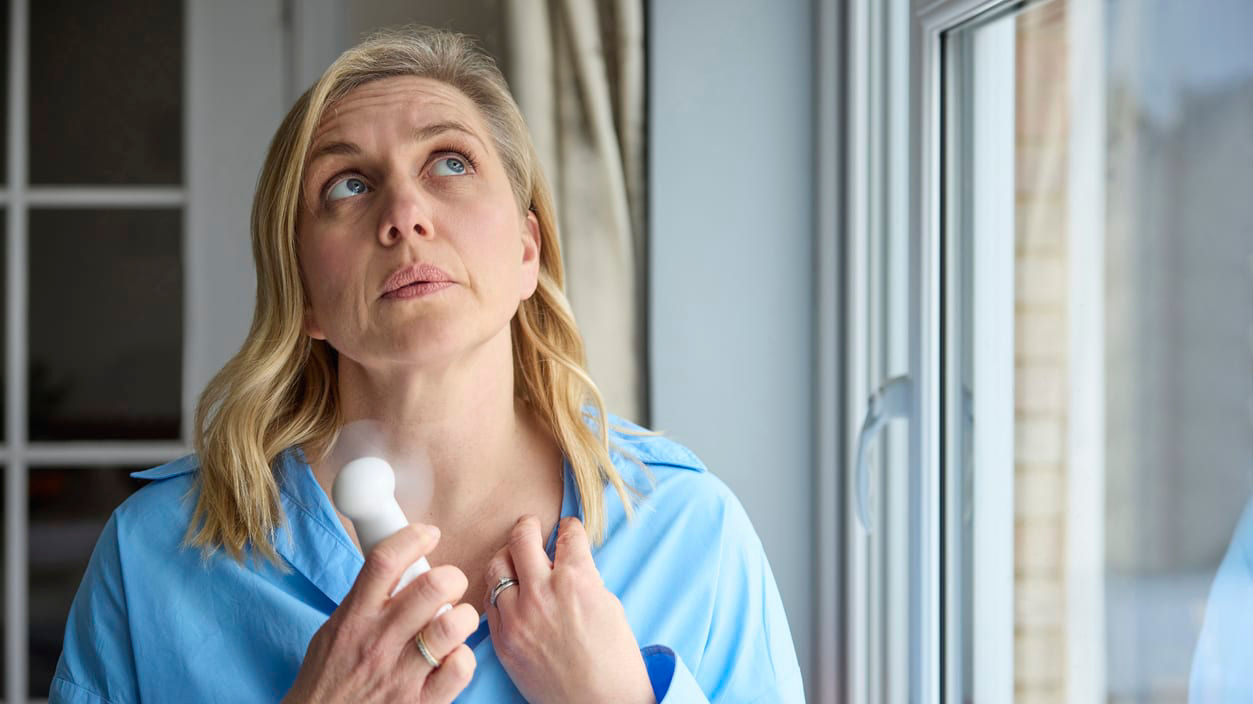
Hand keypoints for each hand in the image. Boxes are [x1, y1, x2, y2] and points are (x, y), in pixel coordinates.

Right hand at [283, 523, 479, 703]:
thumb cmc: (328, 680)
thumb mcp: (335, 631)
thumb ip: (365, 600)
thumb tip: (399, 568)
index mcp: (355, 618)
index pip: (385, 561)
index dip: (413, 538)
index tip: (428, 534)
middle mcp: (379, 641)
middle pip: (432, 587)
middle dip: (451, 578)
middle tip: (449, 587)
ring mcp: (401, 673)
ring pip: (453, 624)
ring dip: (464, 616)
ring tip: (456, 621)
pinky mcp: (421, 702)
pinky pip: (460, 667)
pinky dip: (464, 657)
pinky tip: (453, 657)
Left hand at [484, 516, 655, 703]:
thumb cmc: (614, 659)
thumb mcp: (608, 605)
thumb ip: (584, 578)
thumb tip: (567, 563)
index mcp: (577, 579)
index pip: (567, 534)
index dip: (570, 527)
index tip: (568, 527)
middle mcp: (543, 592)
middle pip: (522, 537)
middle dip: (528, 526)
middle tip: (531, 526)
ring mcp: (518, 616)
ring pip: (497, 565)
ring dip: (508, 556)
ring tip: (515, 558)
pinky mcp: (503, 639)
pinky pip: (490, 601)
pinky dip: (499, 591)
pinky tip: (508, 591)